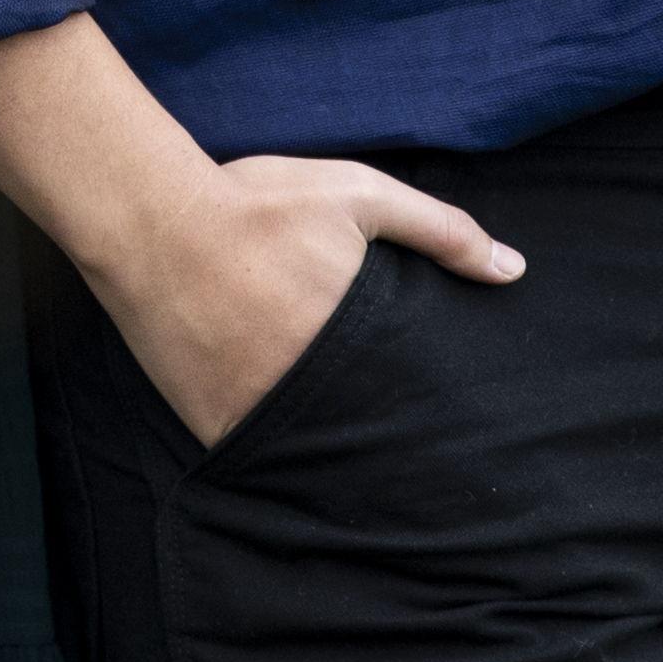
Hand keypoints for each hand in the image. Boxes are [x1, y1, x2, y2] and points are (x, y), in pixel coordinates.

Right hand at [97, 145, 522, 452]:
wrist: (147, 219)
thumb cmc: (255, 203)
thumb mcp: (358, 195)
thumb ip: (440, 230)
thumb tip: (515, 270)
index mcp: (359, 338)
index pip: (418, 401)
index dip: (433, 414)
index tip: (451, 427)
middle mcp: (315, 389)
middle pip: (372, 437)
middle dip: (392, 443)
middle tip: (422, 466)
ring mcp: (262, 414)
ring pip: (318, 458)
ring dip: (337, 456)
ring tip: (360, 459)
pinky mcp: (215, 427)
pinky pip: (259, 459)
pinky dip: (279, 458)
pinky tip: (294, 453)